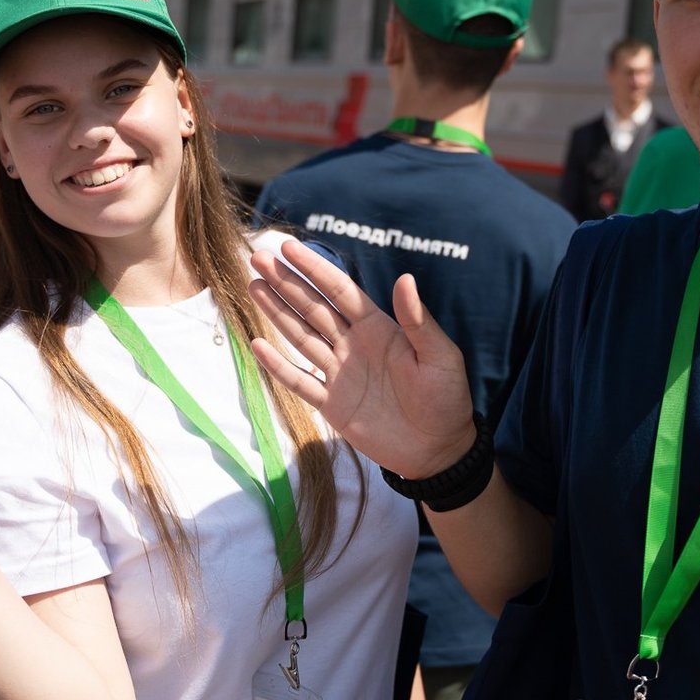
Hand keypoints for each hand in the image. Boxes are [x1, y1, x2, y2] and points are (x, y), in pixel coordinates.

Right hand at [249, 239, 474, 478]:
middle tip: (259, 258)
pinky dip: (278, 365)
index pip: (340, 290)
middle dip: (286, 283)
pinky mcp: (332, 404)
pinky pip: (300, 381)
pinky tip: (257, 345)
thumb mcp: (440, 356)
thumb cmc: (446, 398)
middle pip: (313, 308)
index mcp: (379, 327)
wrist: (438, 450)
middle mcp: (353, 344)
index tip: (289, 248)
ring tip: (253, 286)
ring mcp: (339, 373)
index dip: (314, 269)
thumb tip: (405, 279)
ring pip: (300, 337)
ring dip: (277, 312)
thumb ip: (418, 321)